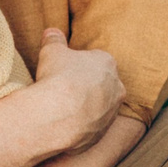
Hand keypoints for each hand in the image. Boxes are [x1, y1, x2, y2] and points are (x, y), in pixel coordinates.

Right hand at [32, 29, 124, 152]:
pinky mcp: (102, 134)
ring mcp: (111, 113)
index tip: (64, 70)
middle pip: (101, 85)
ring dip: (83, 108)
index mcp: (107, 63)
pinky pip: (90, 128)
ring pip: (98, 108)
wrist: (57, 114)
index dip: (78, 65)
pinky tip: (62, 125)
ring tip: (61, 109)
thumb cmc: (58, 77)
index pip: (95, 61)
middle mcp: (116, 88)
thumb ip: (54, 40)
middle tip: (64, 90)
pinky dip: (79, 127)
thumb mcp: (51, 51)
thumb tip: (51, 33)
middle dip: (85, 87)